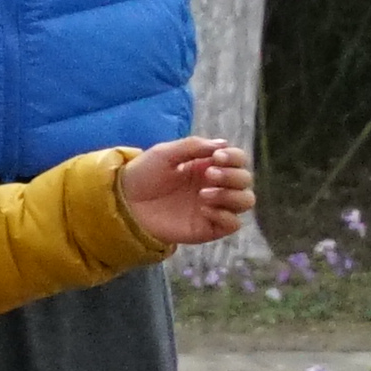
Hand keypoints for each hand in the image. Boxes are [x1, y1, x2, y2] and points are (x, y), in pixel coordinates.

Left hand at [119, 135, 256, 249]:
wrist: (124, 203)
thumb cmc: (143, 175)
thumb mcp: (164, 153)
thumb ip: (192, 146)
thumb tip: (223, 144)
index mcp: (208, 165)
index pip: (238, 160)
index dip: (235, 157)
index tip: (217, 157)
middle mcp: (216, 185)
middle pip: (246, 180)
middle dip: (232, 175)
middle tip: (208, 175)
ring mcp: (215, 207)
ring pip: (246, 201)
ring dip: (231, 195)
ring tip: (203, 194)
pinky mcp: (209, 227)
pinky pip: (234, 223)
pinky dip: (225, 215)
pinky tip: (203, 210)